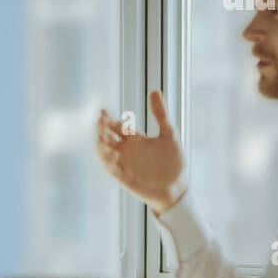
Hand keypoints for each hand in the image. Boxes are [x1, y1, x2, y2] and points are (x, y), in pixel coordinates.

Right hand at [97, 90, 187, 215]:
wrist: (177, 186)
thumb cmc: (173, 161)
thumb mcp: (169, 134)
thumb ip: (160, 114)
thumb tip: (154, 91)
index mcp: (133, 139)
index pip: (115, 126)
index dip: (107, 118)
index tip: (102, 110)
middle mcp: (125, 151)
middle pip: (105, 138)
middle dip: (100, 129)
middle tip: (100, 120)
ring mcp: (124, 164)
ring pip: (103, 154)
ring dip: (101, 146)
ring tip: (104, 138)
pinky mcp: (125, 178)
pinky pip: (113, 171)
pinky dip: (110, 164)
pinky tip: (115, 156)